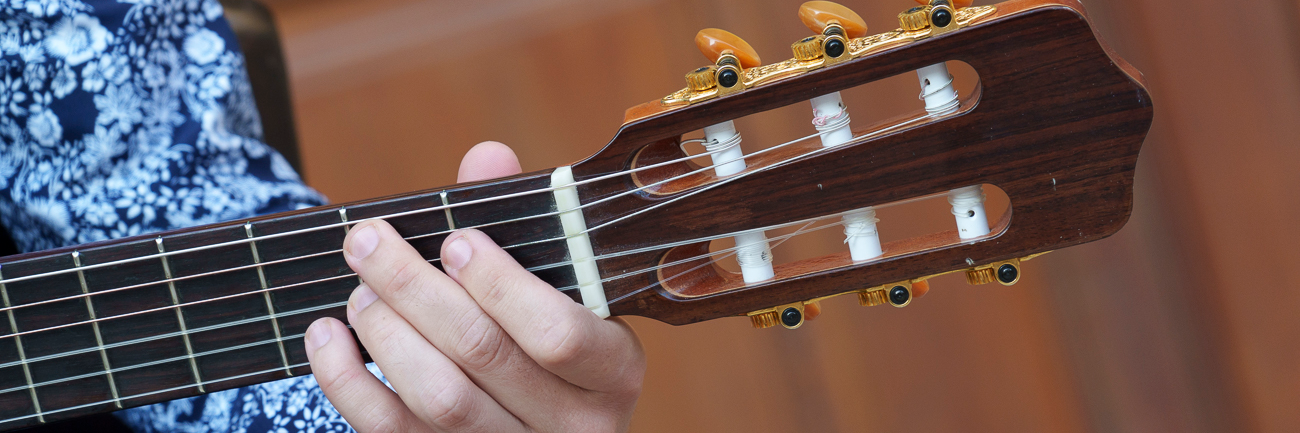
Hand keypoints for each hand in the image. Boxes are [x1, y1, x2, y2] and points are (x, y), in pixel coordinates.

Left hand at [304, 142, 645, 431]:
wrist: (537, 422)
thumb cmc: (543, 333)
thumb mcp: (554, 283)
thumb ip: (522, 220)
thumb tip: (486, 156)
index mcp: (611, 370)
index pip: (559, 334)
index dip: (501, 285)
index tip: (455, 239)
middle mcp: (572, 425)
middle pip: (485, 354)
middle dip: (416, 289)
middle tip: (368, 241)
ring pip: (440, 399)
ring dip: (386, 333)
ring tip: (359, 289)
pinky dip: (347, 383)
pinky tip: (326, 337)